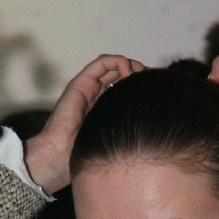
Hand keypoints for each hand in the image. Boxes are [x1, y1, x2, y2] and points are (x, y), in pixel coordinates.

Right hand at [24, 55, 144, 193]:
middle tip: (153, 81)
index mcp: (106, 109)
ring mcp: (89, 88)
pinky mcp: (80, 83)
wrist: (59, 156)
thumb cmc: (87, 156)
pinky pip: (101, 64)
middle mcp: (98, 96)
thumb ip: (130, 130)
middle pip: (123, 75)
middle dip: (141, 74)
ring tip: (141, 75)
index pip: (128, 89)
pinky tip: (129, 71)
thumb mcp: (117, 140)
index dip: (143, 86)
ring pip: (114, 66)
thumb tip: (157, 127)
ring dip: (132, 65)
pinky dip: (118, 62)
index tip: (158, 91)